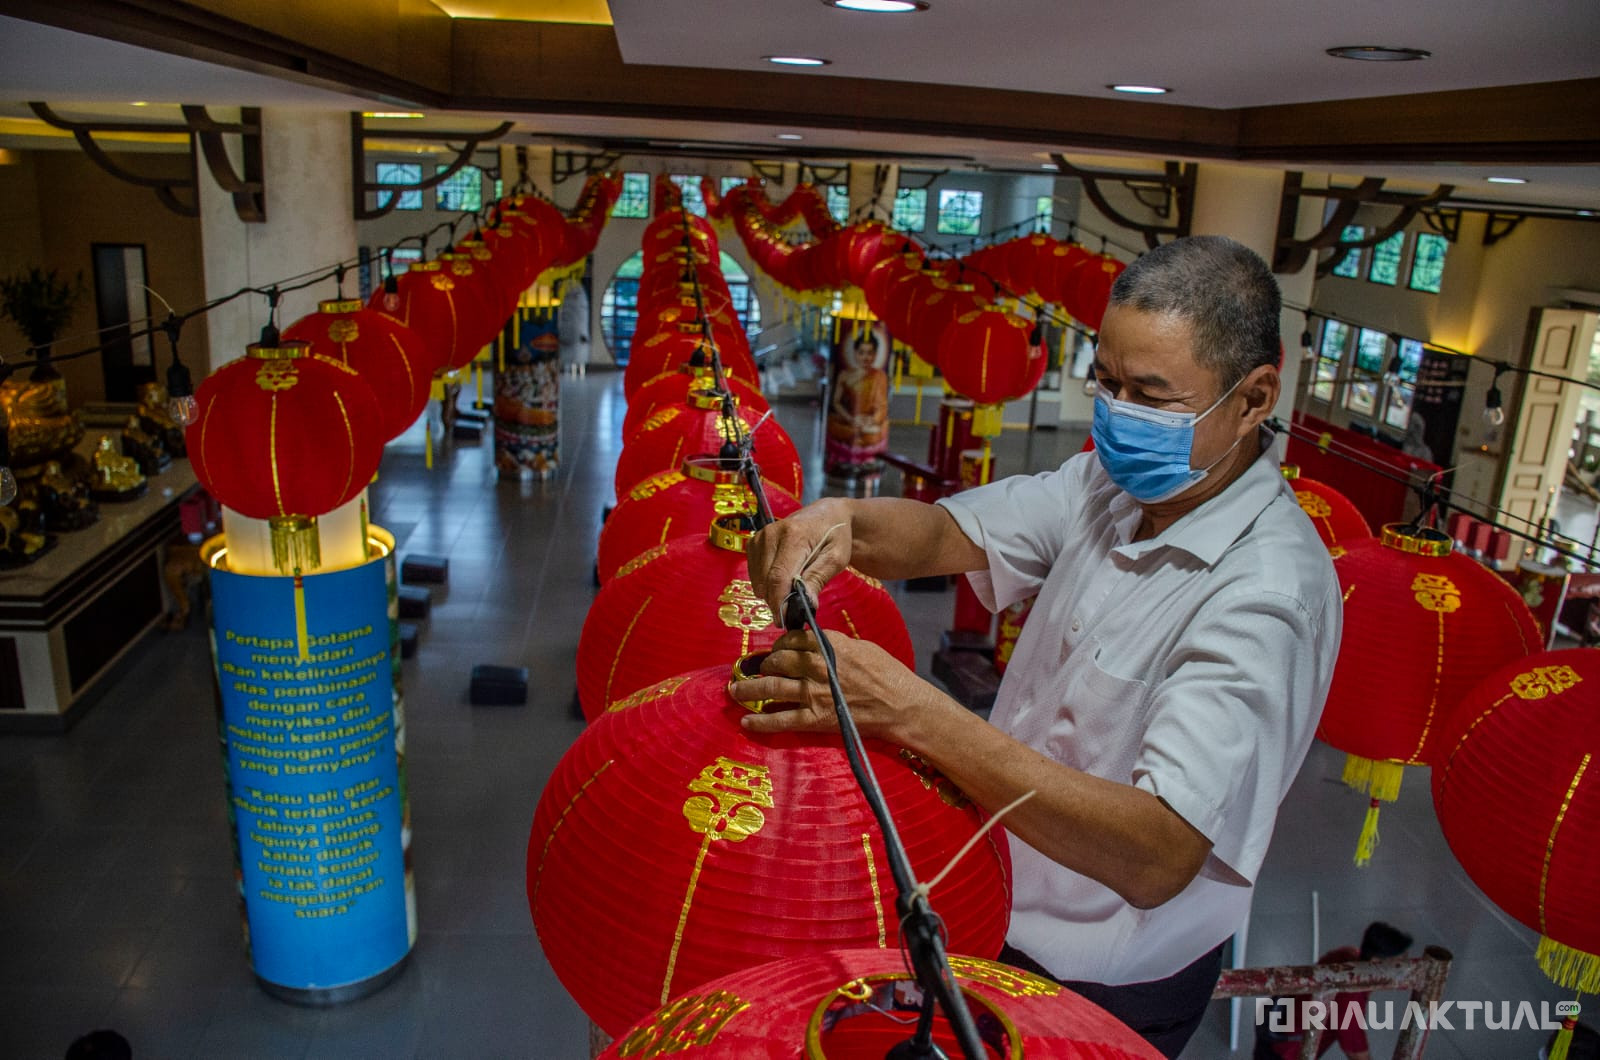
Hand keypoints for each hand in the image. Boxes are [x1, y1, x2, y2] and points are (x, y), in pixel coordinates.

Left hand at [729, 629, 939, 744]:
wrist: (903, 707)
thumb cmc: (888, 675)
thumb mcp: (862, 647)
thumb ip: (834, 643)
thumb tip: (813, 641)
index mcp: (831, 646)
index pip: (794, 638)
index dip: (781, 642)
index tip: (777, 648)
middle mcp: (819, 668)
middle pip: (779, 661)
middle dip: (764, 664)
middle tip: (757, 668)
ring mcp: (815, 694)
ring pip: (772, 688)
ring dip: (749, 690)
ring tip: (735, 691)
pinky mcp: (816, 720)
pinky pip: (781, 720)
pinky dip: (761, 721)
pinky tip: (746, 721)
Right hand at [747, 498, 854, 619]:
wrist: (826, 514)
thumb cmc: (835, 536)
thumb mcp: (836, 558)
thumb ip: (818, 579)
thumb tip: (805, 603)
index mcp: (794, 535)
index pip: (779, 577)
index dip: (780, 602)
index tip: (785, 620)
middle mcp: (771, 534)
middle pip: (766, 580)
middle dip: (777, 601)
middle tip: (794, 610)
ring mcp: (760, 537)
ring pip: (758, 579)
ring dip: (772, 592)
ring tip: (792, 589)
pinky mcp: (755, 542)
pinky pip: (754, 573)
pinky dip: (766, 582)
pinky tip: (782, 579)